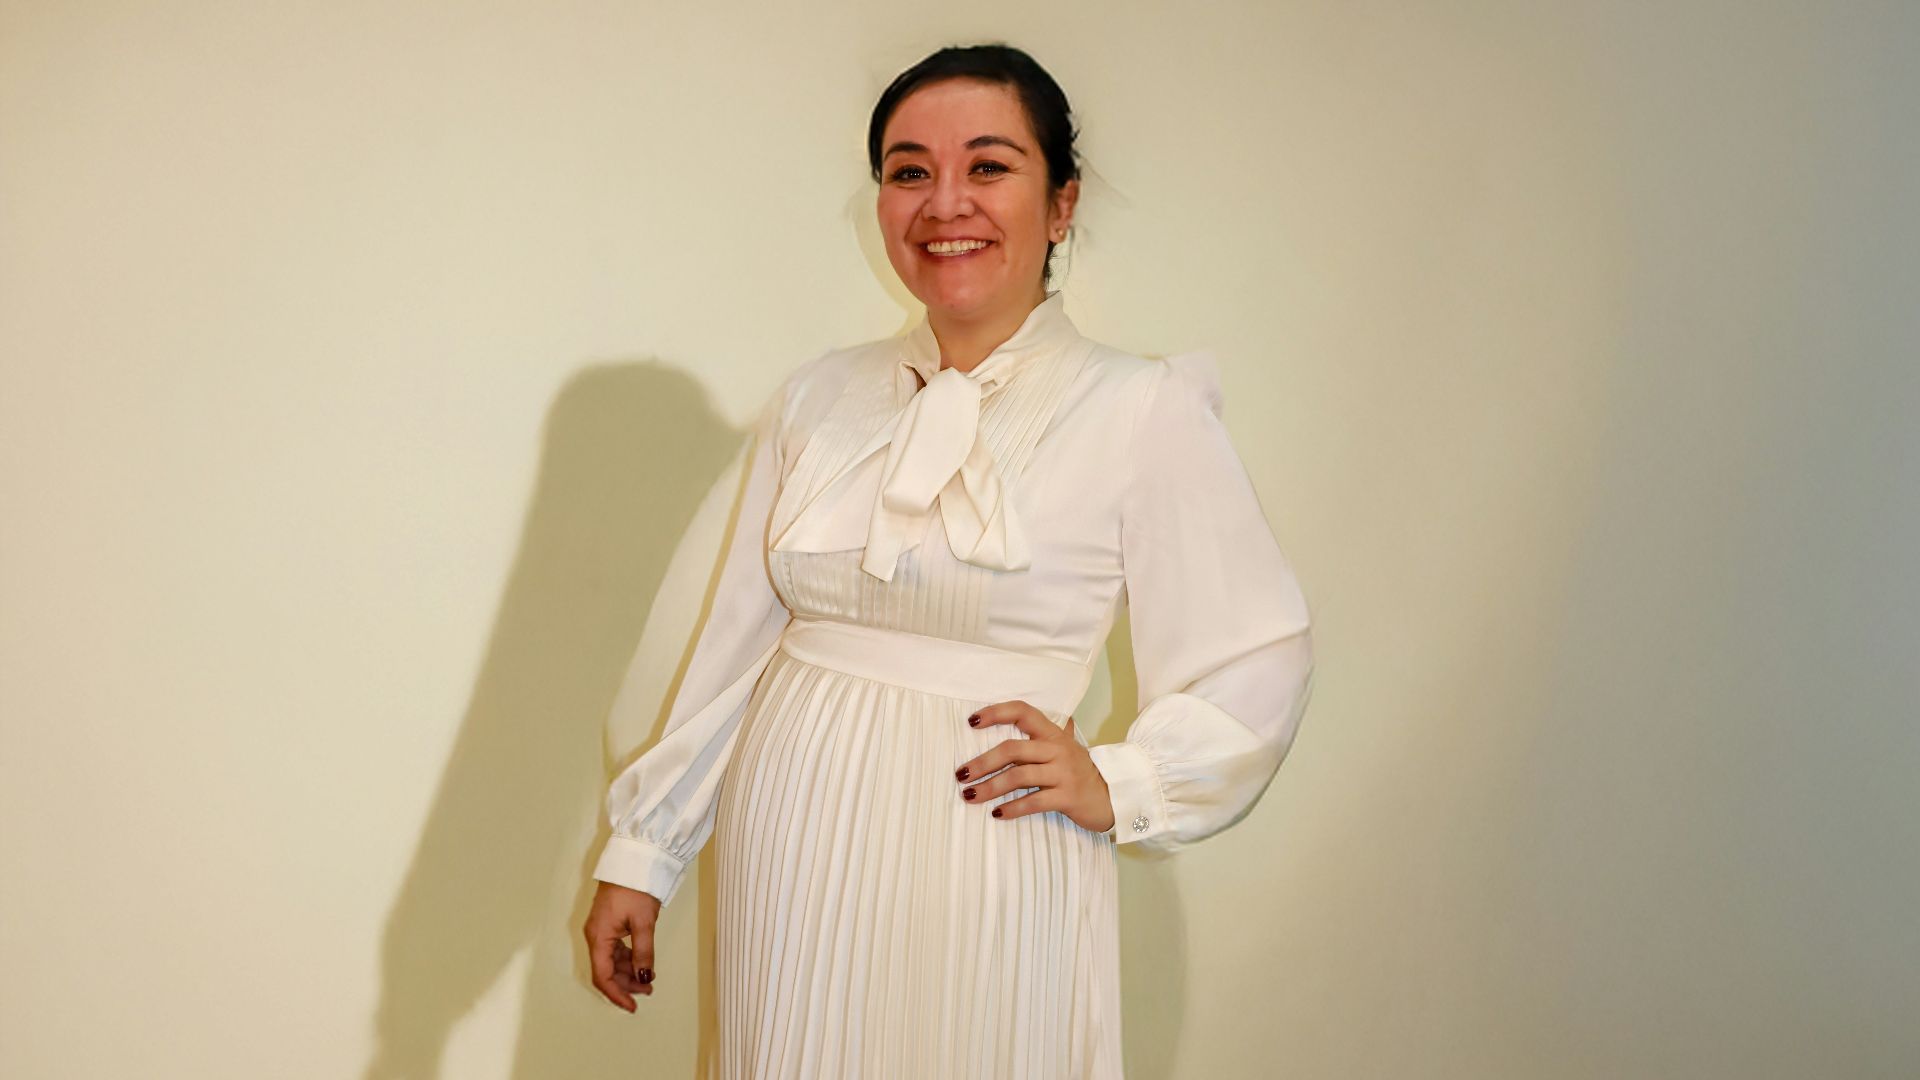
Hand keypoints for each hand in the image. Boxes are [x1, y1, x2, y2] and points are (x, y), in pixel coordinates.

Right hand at [584, 880, 662, 1010]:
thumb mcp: (643, 922)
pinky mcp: (609, 923)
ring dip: (628, 973)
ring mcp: (601, 929)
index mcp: (598, 937)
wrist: (634, 859)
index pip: (602, 975)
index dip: (616, 994)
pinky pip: (615, 949)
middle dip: (626, 984)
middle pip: (606, 970)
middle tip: (648, 991)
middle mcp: (595, 935)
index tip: (632, 1006)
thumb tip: (644, 977)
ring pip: (611, 960)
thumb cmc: (636, 888)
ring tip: (649, 980)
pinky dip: (628, 959)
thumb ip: (643, 952)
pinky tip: (642, 964)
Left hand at [954, 701, 1115, 834]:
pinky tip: (997, 813)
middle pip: (1013, 749)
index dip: (996, 713)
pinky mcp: (1067, 797)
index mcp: (1053, 733)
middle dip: (983, 761)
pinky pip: (1034, 802)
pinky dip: (1012, 808)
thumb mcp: (1063, 748)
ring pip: (1019, 776)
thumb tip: (1009, 719)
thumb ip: (1040, 737)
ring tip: (970, 795)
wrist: (1112, 796)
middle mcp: (1058, 749)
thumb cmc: (1080, 772)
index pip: (1023, 712)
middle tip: (961, 774)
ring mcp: (1064, 773)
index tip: (971, 721)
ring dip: (990, 787)